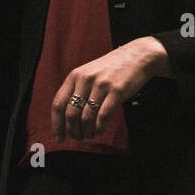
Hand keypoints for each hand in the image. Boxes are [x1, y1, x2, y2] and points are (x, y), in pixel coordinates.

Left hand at [51, 36, 166, 140]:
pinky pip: (103, 115)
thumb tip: (68, 117)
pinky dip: (100, 127)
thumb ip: (77, 89)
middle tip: (79, 138)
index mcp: (75, 76)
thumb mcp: (90, 72)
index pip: (58, 104)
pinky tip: (100, 131)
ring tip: (91, 135)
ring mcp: (101, 85)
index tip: (59, 137)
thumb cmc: (113, 67)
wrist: (137, 56)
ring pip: (87, 117)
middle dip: (73, 131)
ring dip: (87, 131)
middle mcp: (85, 80)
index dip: (57, 124)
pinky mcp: (117, 91)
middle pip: (71, 114)